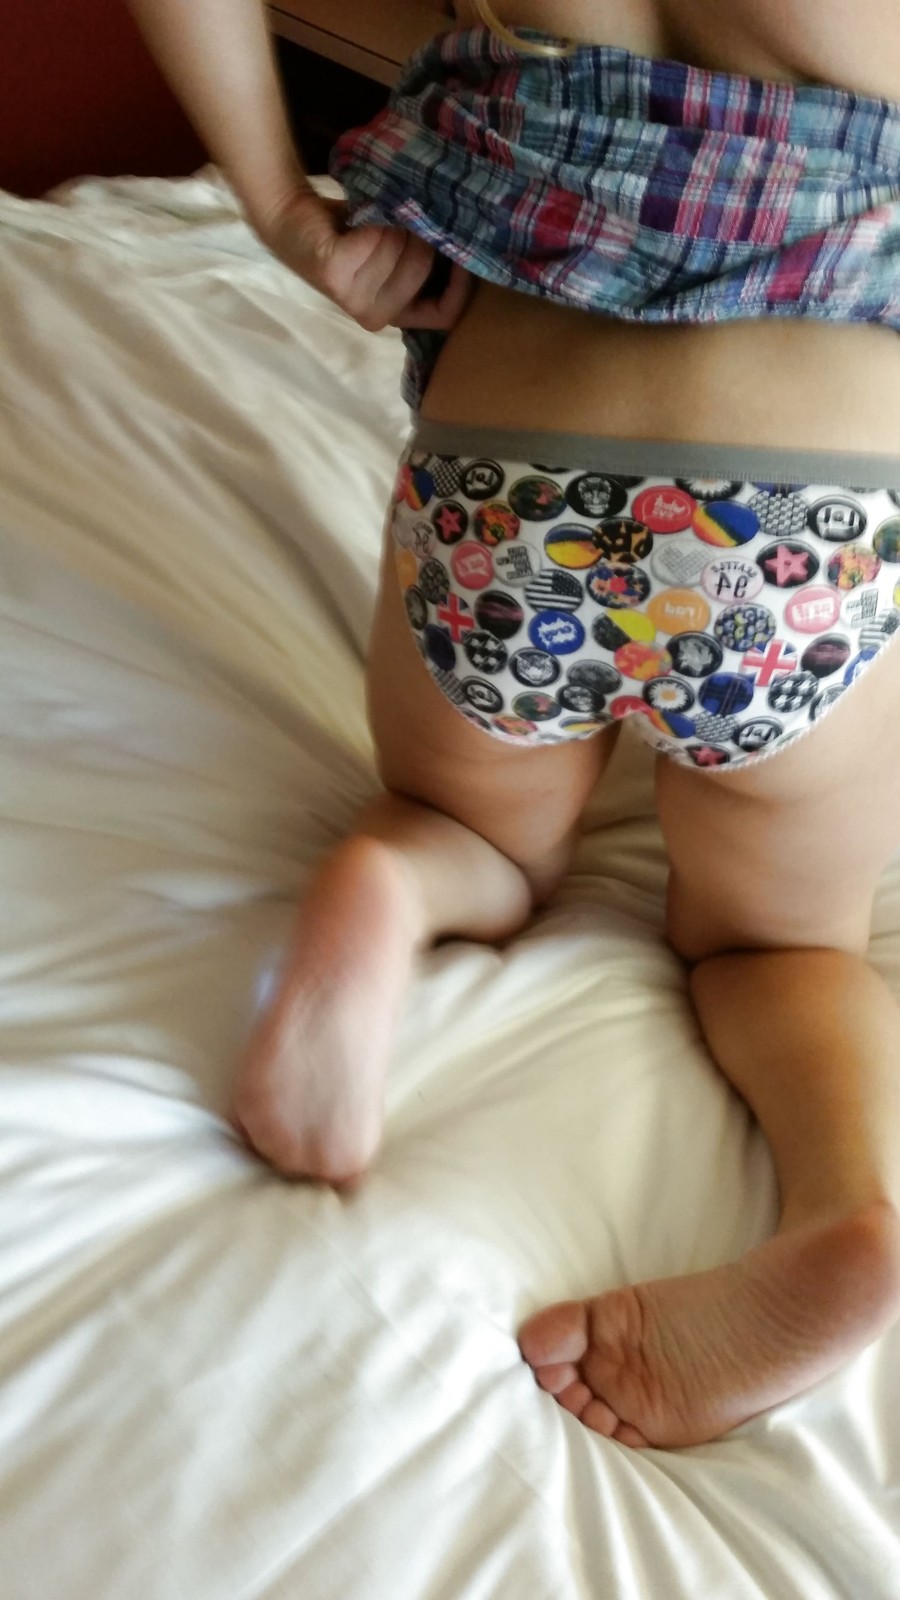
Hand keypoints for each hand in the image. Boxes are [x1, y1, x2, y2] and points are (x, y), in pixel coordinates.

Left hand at [259, 186, 472, 331]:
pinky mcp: (334, 276)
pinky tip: (359, 217)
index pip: (445, 313)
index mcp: (394, 314)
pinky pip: (375, 238)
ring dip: (391, 221)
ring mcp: (352, 300)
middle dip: (418, 234)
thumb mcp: (396, 249)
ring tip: (374, 217)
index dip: (461, 283)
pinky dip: (371, 217)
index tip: (463, 244)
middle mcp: (374, 316)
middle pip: (422, 270)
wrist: (291, 218)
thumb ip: (425, 258)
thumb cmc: (349, 233)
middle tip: (398, 215)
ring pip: (399, 250)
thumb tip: (469, 240)